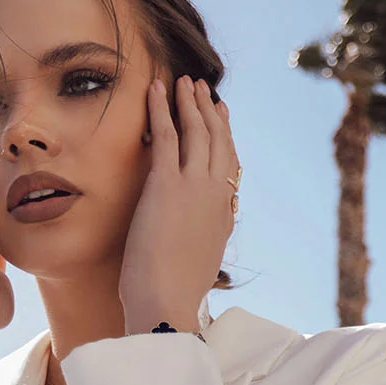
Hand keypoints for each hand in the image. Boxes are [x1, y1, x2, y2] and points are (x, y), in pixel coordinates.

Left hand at [120, 75, 238, 334]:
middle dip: (210, 111)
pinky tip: (156, 88)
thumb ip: (202, 244)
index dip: (226, 137)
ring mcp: (194, 187)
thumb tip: (199, 242)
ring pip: (197, 132)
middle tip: (203, 89)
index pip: (229, 166)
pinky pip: (165, 136)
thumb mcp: (198, 265)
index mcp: (223, 216)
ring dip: (190, 102)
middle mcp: (215, 196)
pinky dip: (161, 109)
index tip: (222, 117)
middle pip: (218, 141)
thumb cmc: (174, 296)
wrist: (168, 304)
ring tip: (184, 81)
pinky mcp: (167, 185)